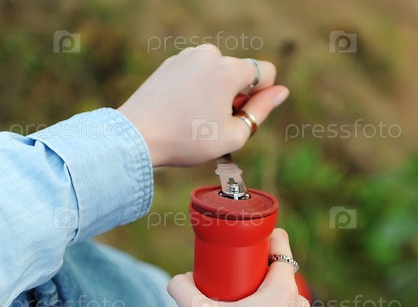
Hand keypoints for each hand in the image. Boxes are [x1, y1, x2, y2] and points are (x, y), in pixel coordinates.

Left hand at [117, 44, 288, 166]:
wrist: (136, 136)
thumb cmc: (187, 140)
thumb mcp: (234, 134)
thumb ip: (262, 110)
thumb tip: (281, 92)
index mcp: (229, 69)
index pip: (266, 72)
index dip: (262, 97)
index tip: (242, 116)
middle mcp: (210, 54)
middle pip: (240, 73)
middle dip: (237, 96)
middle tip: (215, 124)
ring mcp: (187, 56)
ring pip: (218, 74)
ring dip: (217, 93)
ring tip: (196, 119)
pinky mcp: (170, 64)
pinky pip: (197, 75)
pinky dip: (197, 90)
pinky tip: (181, 113)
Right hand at [167, 229, 308, 306]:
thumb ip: (182, 289)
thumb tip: (178, 280)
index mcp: (284, 288)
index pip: (280, 242)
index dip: (258, 235)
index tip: (237, 241)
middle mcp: (298, 303)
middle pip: (273, 268)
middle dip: (249, 266)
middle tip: (223, 273)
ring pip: (275, 292)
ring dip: (253, 290)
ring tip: (227, 301)